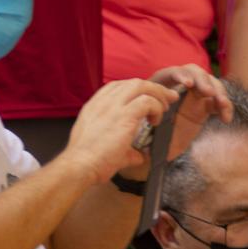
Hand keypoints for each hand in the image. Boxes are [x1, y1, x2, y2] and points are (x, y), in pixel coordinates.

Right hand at [61, 78, 176, 182]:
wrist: (80, 166)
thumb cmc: (89, 161)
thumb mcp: (104, 148)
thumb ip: (125, 149)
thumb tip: (138, 156)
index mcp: (96, 105)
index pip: (119, 86)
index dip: (138, 91)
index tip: (149, 99)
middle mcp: (104, 101)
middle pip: (134, 82)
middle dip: (154, 88)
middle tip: (168, 98)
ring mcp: (113, 106)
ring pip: (142, 86)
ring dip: (157, 95)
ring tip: (165, 108)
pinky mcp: (124, 116)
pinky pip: (147, 101)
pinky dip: (156, 108)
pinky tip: (156, 121)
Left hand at [139, 65, 232, 173]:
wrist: (155, 149)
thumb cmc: (146, 136)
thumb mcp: (143, 126)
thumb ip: (147, 119)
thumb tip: (155, 113)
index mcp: (160, 85)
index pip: (171, 73)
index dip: (181, 75)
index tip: (189, 85)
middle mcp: (178, 86)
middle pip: (194, 73)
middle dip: (203, 80)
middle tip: (209, 92)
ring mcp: (193, 95)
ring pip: (210, 84)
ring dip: (219, 92)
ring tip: (223, 104)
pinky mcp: (205, 106)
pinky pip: (218, 101)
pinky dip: (225, 107)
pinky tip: (226, 118)